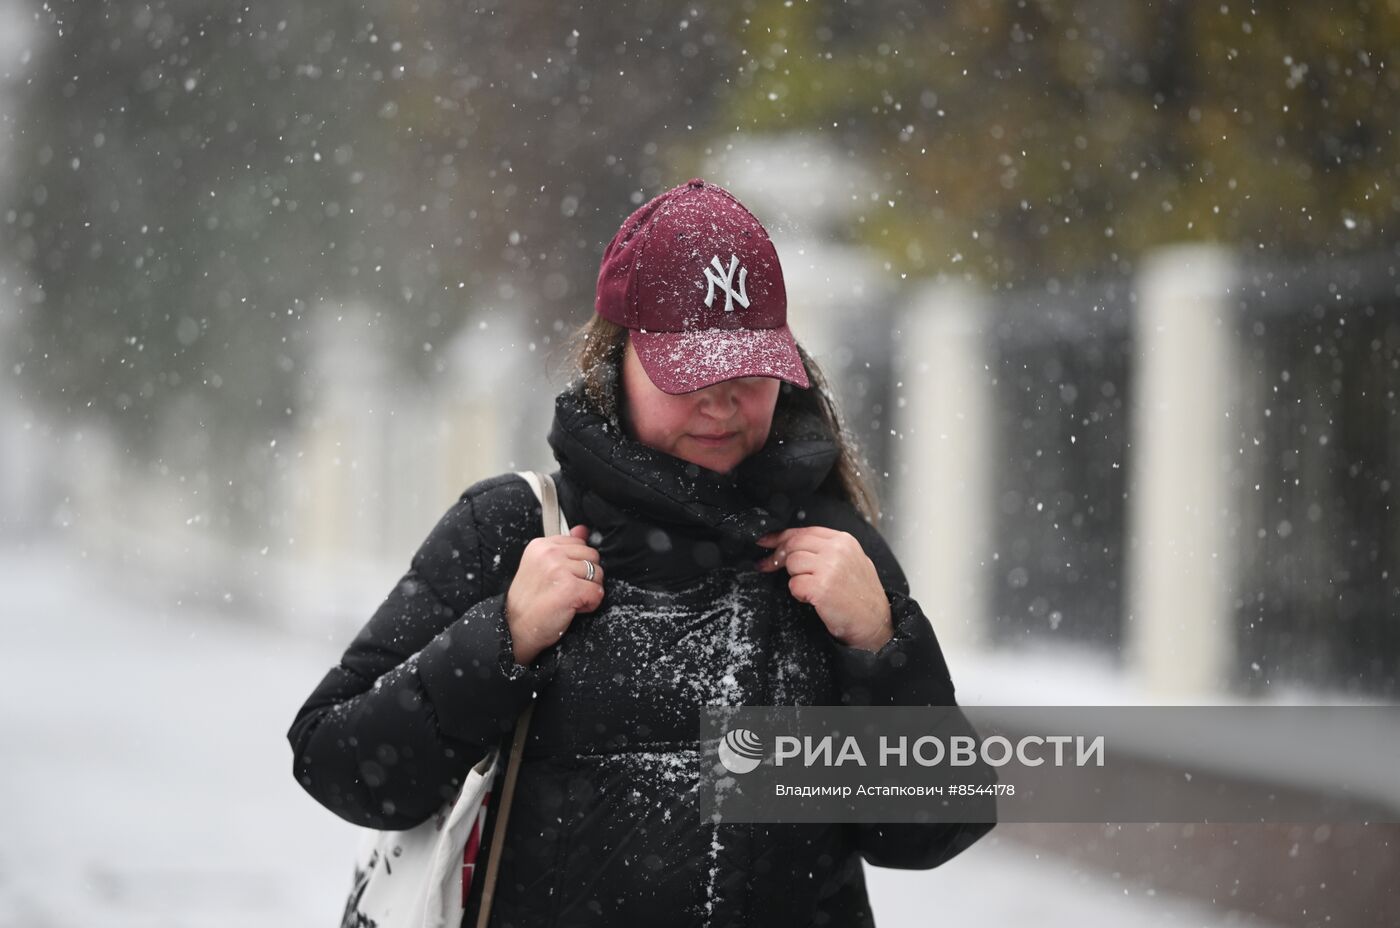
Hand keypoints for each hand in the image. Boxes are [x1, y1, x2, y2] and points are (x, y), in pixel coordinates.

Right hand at [505, 523, 603, 664]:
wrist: (514, 629)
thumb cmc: (528, 602)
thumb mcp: (541, 567)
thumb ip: (564, 547)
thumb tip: (583, 529)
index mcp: (541, 545)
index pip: (579, 542)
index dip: (576, 564)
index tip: (562, 578)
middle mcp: (550, 553)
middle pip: (592, 556)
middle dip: (586, 576)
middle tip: (565, 590)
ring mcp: (559, 569)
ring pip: (597, 574)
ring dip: (588, 591)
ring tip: (567, 599)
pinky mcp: (569, 588)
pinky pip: (597, 593)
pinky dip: (590, 605)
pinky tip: (571, 608)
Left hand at [755, 526, 893, 651]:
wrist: (875, 622)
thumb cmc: (861, 596)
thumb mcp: (852, 561)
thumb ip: (826, 549)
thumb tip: (791, 544)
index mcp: (844, 540)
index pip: (804, 531)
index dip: (781, 537)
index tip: (766, 542)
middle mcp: (837, 550)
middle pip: (793, 543)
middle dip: (777, 556)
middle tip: (768, 566)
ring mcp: (830, 567)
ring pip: (791, 562)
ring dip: (795, 577)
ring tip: (810, 588)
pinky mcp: (822, 587)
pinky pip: (794, 584)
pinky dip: (798, 593)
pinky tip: (812, 599)